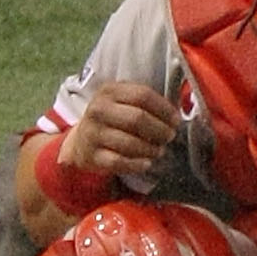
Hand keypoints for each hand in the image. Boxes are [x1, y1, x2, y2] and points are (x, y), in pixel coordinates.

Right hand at [60, 81, 183, 184]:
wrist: (80, 141)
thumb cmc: (111, 120)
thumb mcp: (121, 101)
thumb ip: (143, 101)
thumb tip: (175, 114)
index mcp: (109, 91)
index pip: (143, 95)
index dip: (164, 109)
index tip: (176, 121)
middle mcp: (99, 109)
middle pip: (137, 118)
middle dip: (160, 130)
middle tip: (169, 137)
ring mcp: (93, 133)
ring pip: (130, 142)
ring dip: (151, 149)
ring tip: (159, 151)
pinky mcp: (92, 155)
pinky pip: (119, 162)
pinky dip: (137, 164)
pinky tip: (147, 163)